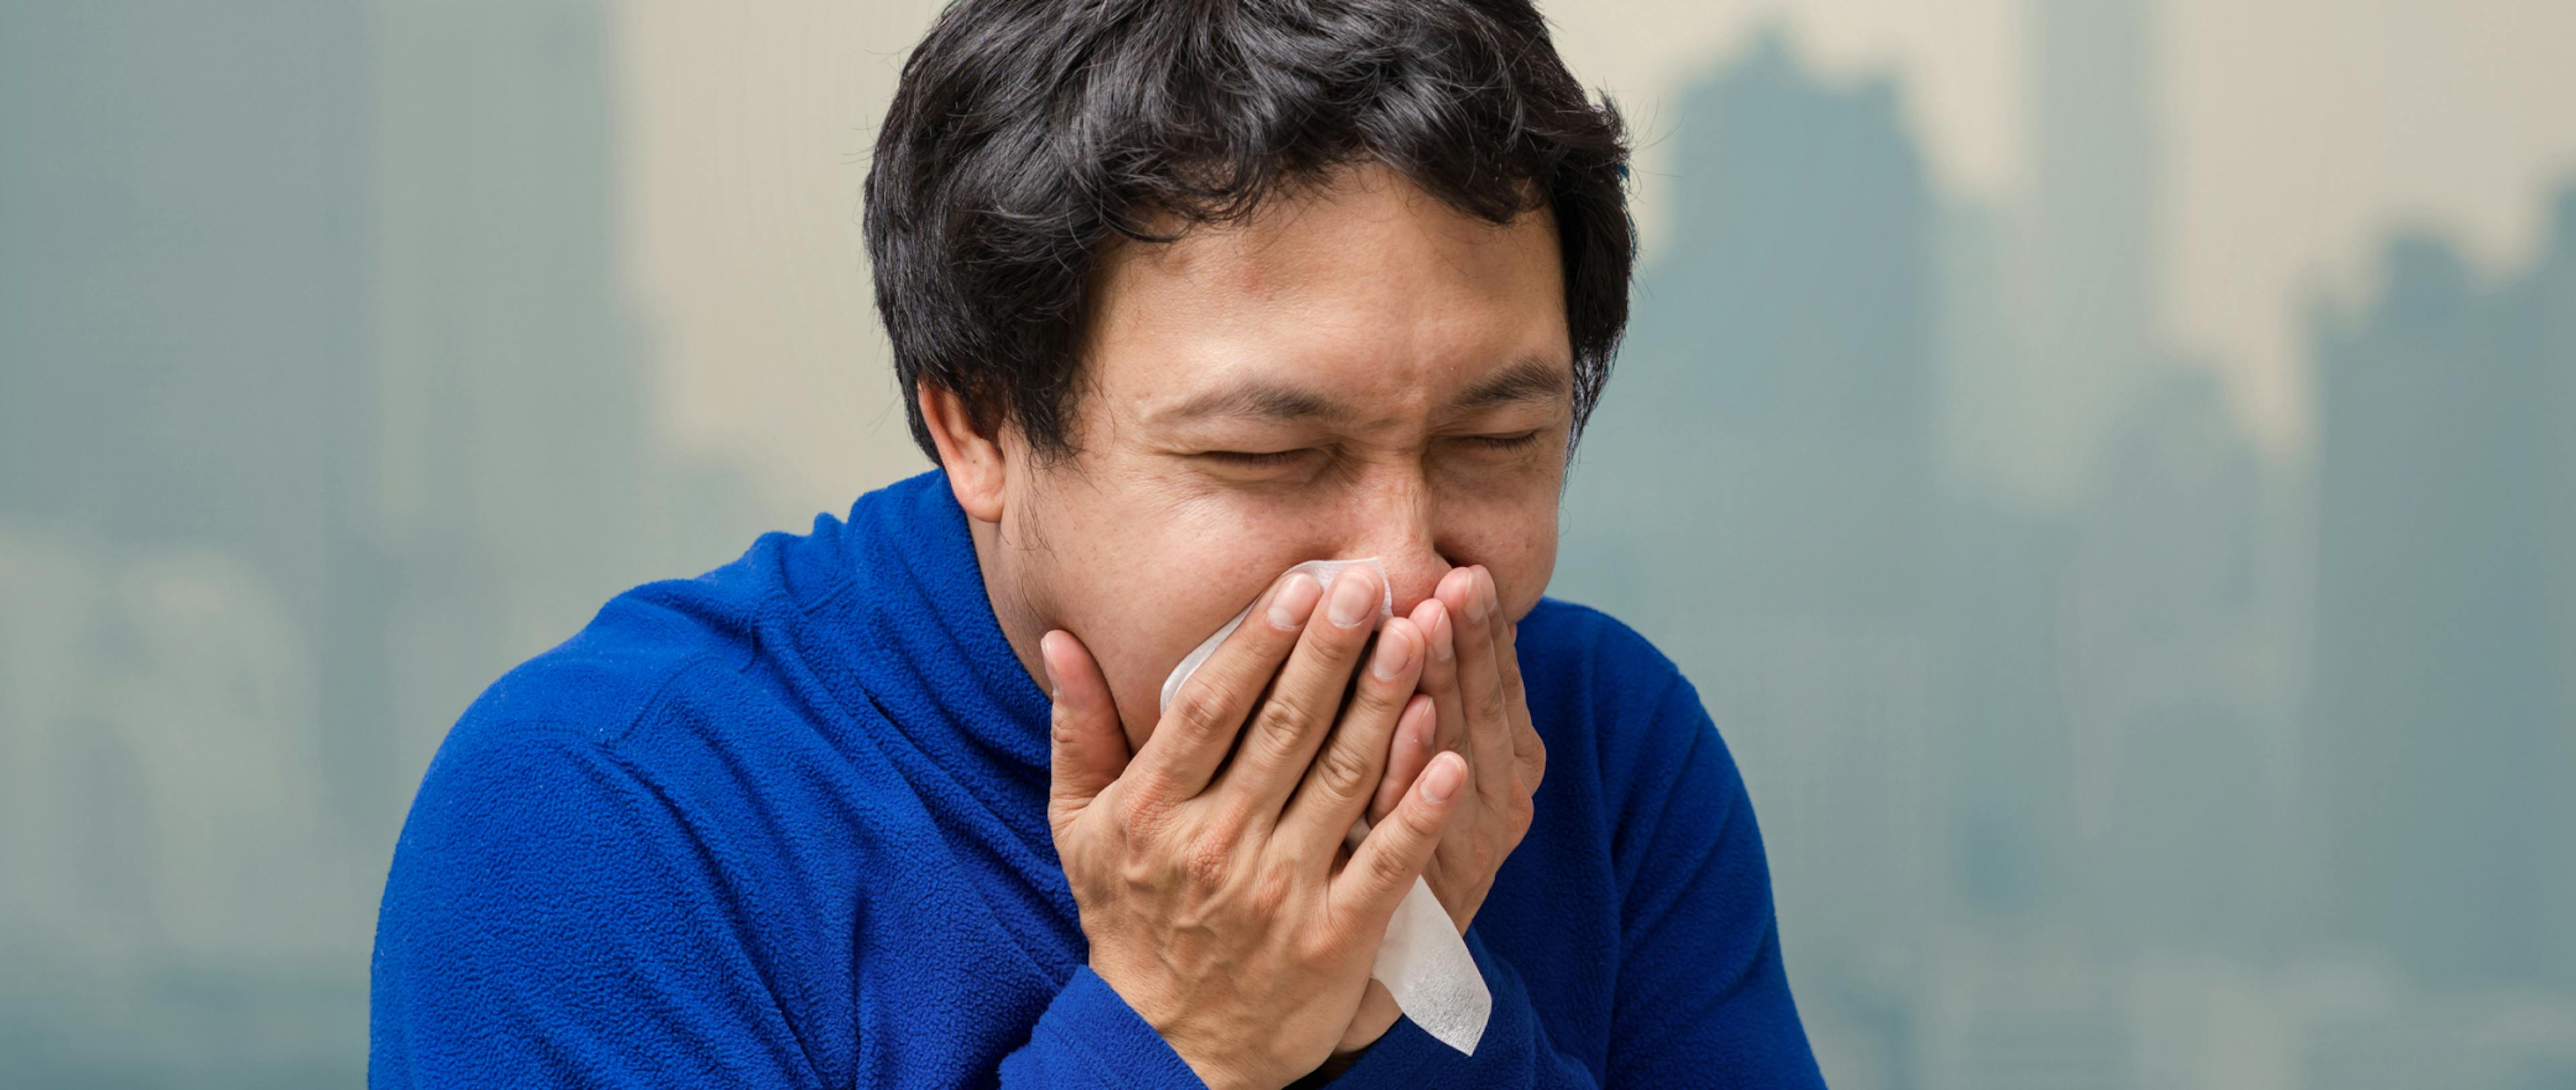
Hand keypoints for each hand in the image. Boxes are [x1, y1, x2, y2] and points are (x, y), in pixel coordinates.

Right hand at [1043, 566, 1470, 1089]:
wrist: (1169, 1050)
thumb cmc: (1130, 921)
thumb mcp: (1079, 830)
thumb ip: (1079, 732)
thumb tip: (1062, 640)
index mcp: (1155, 812)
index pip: (1212, 709)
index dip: (1258, 643)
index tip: (1300, 583)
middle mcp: (1216, 845)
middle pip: (1284, 730)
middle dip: (1332, 649)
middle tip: (1373, 579)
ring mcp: (1279, 893)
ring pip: (1341, 781)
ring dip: (1384, 704)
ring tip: (1418, 635)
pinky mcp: (1335, 939)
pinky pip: (1386, 862)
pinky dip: (1420, 810)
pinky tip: (1452, 756)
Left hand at [1328, 565, 1544, 1060]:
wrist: (1369, 979)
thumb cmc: (1389, 854)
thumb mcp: (1426, 773)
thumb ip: (1432, 701)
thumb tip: (1426, 609)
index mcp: (1504, 766)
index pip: (1495, 684)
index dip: (1484, 633)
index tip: (1466, 573)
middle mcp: (1495, 806)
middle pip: (1479, 711)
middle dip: (1468, 644)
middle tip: (1455, 580)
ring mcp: (1462, 854)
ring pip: (1456, 758)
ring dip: (1449, 688)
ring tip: (1434, 622)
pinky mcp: (1416, 896)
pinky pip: (1412, 836)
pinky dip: (1420, 787)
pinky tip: (1422, 736)